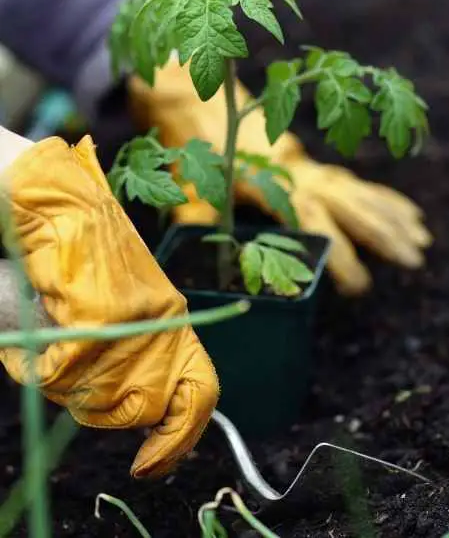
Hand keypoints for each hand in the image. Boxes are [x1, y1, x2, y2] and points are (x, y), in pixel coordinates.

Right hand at [0, 136, 217, 477]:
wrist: (53, 199)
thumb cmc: (76, 256)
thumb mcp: (115, 313)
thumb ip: (129, 359)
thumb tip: (130, 416)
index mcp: (175, 323)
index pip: (201, 394)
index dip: (180, 439)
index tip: (150, 465)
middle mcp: (165, 322)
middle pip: (142, 407)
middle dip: (100, 408)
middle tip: (68, 372)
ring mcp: (136, 317)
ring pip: (97, 397)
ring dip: (59, 382)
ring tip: (46, 339)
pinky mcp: (99, 311)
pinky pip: (62, 372)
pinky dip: (33, 364)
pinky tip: (30, 329)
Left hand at [127, 59, 431, 295]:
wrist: (199, 102)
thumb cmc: (189, 152)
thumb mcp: (188, 186)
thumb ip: (200, 218)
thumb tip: (201, 253)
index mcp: (271, 181)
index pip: (314, 220)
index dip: (339, 253)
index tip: (360, 284)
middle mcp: (301, 173)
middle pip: (352, 204)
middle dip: (385, 233)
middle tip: (413, 260)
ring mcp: (314, 170)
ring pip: (362, 194)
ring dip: (395, 219)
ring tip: (422, 243)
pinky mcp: (319, 170)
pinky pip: (360, 187)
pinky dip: (388, 202)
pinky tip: (413, 218)